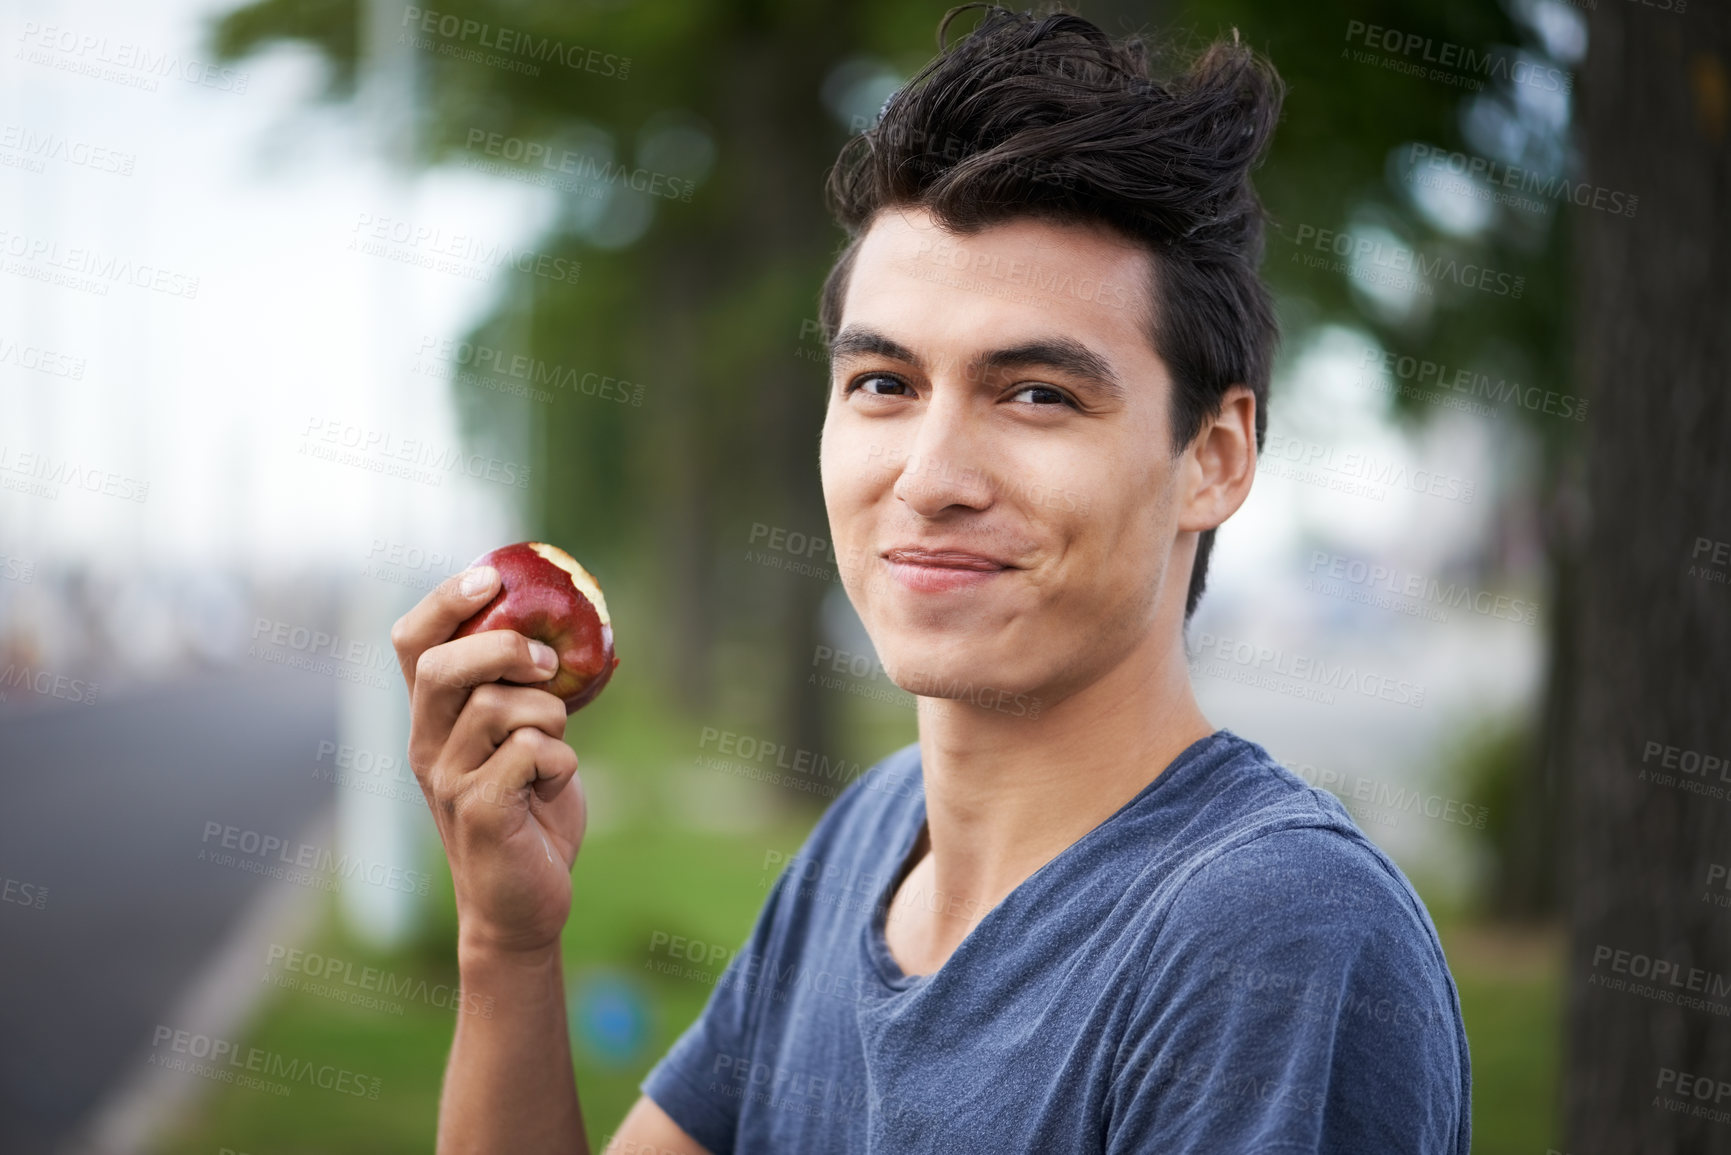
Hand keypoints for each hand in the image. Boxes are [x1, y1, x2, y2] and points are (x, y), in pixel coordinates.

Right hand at [391, 565, 586, 959]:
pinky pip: (533, 753)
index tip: (490, 577)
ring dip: (550, 718)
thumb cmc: (528, 814)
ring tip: (554, 749)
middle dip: (504, 650)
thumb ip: (523, 692)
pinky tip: (554, 786)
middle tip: (548, 665)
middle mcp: (426, 745)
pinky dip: (562, 762)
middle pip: (443, 667)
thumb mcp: (521, 740)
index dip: (444, 601)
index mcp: (432, 719)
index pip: (412, 643)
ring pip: (499, 707)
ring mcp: (446, 780)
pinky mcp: (479, 811)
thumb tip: (563, 631)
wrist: (522, 905)